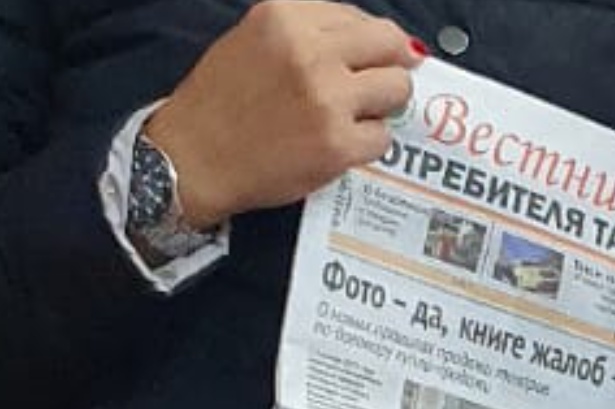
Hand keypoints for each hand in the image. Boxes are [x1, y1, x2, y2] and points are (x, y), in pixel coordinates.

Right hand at [145, 1, 422, 228]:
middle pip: (391, 47)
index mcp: (286, 18)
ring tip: (349, 116)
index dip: (373, 44)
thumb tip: (388, 41)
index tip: (370, 59)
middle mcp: (309, 52)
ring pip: (397, 89)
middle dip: (390, 66)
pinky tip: (336, 144)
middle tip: (375, 87)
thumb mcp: (257, 40)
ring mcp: (326, 99)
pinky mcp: (337, 144)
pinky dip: (366, 144)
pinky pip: (383, 137)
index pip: (363, 20)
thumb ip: (314, 32)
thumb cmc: (222, 101)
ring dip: (381, 106)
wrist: (192, 158)